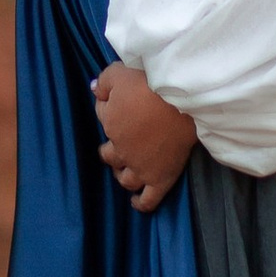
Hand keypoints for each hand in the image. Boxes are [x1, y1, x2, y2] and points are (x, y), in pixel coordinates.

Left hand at [92, 63, 197, 213]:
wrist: (181, 99)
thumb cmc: (149, 82)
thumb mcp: (119, 73)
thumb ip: (104, 82)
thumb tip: (94, 90)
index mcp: (111, 124)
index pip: (103, 119)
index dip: (109, 111)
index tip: (119, 105)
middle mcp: (122, 150)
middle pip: (110, 156)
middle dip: (113, 150)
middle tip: (123, 143)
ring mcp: (141, 167)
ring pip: (125, 180)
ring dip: (123, 176)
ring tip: (128, 173)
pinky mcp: (161, 178)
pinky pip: (148, 199)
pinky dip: (140, 203)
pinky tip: (136, 202)